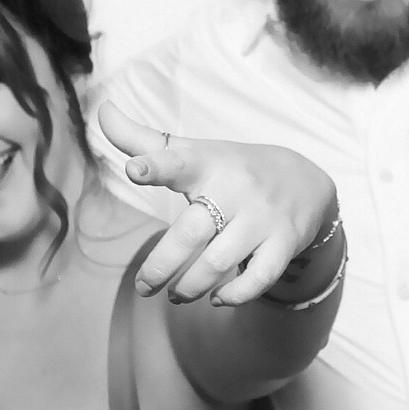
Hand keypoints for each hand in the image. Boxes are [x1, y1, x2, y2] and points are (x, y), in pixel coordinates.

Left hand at [97, 101, 336, 305]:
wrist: (306, 181)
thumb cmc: (233, 169)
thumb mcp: (193, 152)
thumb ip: (143, 140)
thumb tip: (103, 111)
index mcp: (205, 164)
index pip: (177, 161)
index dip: (154, 165)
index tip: (134, 170)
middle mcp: (234, 188)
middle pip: (191, 233)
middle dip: (161, 266)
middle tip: (143, 287)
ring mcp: (261, 218)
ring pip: (218, 262)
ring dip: (190, 287)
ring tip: (175, 295)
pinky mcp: (283, 243)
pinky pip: (258, 278)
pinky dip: (235, 295)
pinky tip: (219, 298)